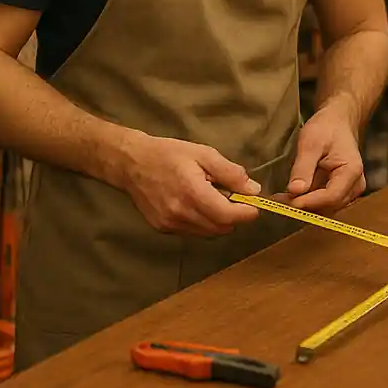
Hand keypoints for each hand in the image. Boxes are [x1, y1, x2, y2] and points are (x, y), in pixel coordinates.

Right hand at [117, 132, 261, 236]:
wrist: (132, 164)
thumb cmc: (170, 154)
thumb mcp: (204, 154)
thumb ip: (230, 173)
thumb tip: (253, 190)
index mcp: (192, 193)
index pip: (227, 216)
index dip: (246, 213)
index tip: (255, 205)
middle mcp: (181, 214)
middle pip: (221, 227)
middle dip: (234, 215)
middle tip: (235, 197)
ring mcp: (170, 224)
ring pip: (208, 232)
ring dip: (219, 220)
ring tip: (214, 198)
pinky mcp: (163, 229)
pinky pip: (193, 232)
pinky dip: (203, 222)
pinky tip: (198, 204)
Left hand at [286, 100, 365, 213]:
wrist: (338, 122)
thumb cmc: (326, 128)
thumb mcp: (310, 143)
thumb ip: (303, 168)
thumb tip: (294, 192)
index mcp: (351, 172)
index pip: (331, 196)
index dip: (309, 202)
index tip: (288, 202)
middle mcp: (355, 186)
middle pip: (329, 206)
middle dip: (304, 205)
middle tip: (279, 201)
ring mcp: (349, 191)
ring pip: (325, 208)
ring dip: (304, 205)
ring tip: (281, 198)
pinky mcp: (341, 192)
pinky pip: (323, 202)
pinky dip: (307, 200)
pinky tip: (291, 195)